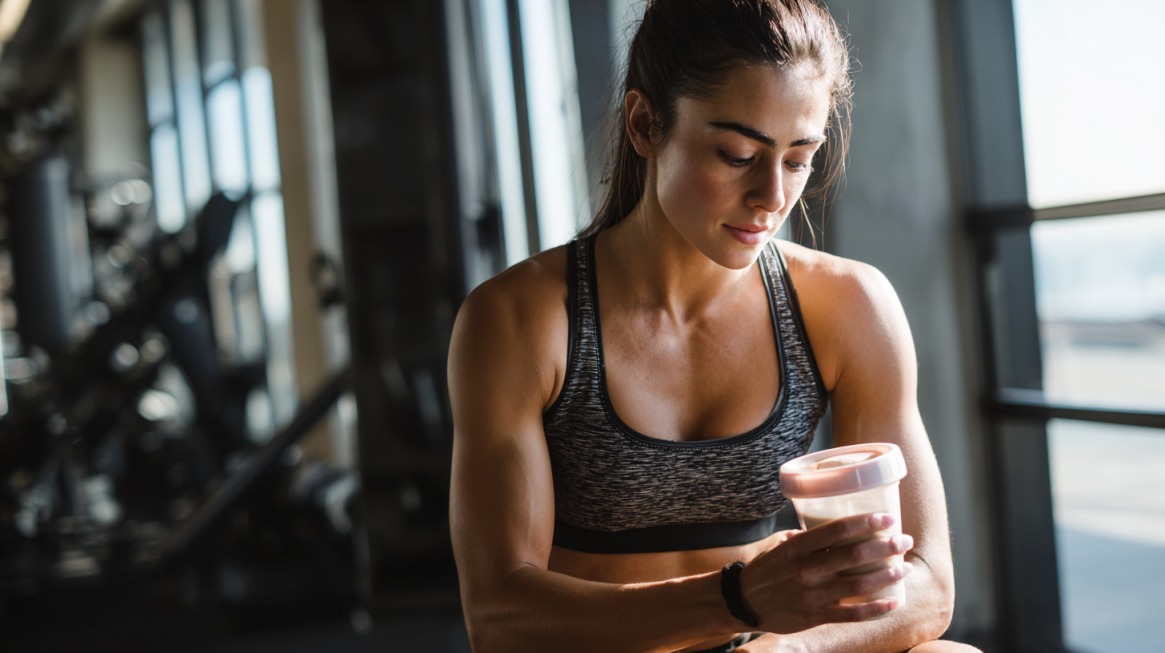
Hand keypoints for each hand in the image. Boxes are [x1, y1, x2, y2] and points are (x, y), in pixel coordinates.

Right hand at [741, 513, 912, 633]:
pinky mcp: (815, 616)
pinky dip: (877, 608)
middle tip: (903, 540)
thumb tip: (836, 528)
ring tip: (904, 567)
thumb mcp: (780, 546)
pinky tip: (895, 601)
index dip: (866, 522)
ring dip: (888, 575)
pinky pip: (853, 614)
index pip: (837, 531)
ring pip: (859, 585)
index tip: (888, 517)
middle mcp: (806, 570)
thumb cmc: (765, 569)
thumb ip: (806, 538)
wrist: (743, 603)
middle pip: (855, 556)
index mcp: (796, 548)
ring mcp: (812, 595)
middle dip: (886, 546)